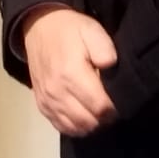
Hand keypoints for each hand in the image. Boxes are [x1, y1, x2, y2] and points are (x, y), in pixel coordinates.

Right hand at [23, 7, 118, 137]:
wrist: (38, 29)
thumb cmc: (69, 31)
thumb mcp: (90, 29)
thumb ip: (103, 47)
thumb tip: (110, 65)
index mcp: (71, 73)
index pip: (99, 106)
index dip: (114, 108)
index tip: (120, 101)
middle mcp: (57, 92)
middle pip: (88, 121)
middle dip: (104, 118)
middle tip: (112, 107)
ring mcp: (48, 101)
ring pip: (75, 128)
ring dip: (91, 124)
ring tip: (99, 112)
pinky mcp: (42, 105)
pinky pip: (61, 127)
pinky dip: (75, 127)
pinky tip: (84, 117)